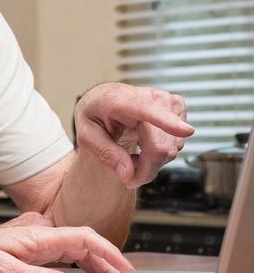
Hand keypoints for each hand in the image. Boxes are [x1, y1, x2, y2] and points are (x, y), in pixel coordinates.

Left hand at [0, 224, 134, 272]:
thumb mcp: (1, 272)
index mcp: (39, 236)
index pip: (83, 238)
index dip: (108, 252)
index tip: (125, 269)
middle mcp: (42, 235)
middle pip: (85, 246)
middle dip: (108, 267)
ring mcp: (39, 242)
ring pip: (78, 252)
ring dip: (98, 269)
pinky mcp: (35, 250)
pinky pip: (67, 256)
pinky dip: (83, 268)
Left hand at [74, 83, 193, 188]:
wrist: (105, 100)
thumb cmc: (94, 115)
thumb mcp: (86, 135)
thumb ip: (106, 154)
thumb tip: (129, 175)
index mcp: (120, 100)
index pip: (145, 110)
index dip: (167, 122)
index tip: (185, 131)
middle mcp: (149, 97)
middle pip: (160, 146)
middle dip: (145, 169)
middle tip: (127, 174)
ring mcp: (167, 102)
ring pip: (171, 149)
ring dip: (152, 161)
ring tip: (132, 154)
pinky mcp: (178, 109)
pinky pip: (177, 145)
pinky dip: (161, 153)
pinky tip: (146, 146)